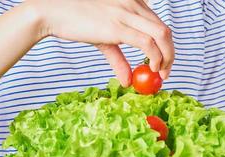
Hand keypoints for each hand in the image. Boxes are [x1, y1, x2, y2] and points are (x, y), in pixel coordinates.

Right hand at [33, 0, 174, 85]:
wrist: (53, 11)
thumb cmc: (77, 21)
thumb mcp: (104, 41)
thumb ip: (119, 60)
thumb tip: (127, 81)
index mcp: (133, 2)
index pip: (159, 24)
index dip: (166, 46)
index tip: (164, 62)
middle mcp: (133, 4)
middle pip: (165, 30)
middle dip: (171, 54)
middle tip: (166, 72)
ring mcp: (126, 14)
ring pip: (162, 35)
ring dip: (167, 58)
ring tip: (161, 73)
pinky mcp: (117, 27)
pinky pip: (146, 43)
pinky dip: (155, 58)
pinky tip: (152, 68)